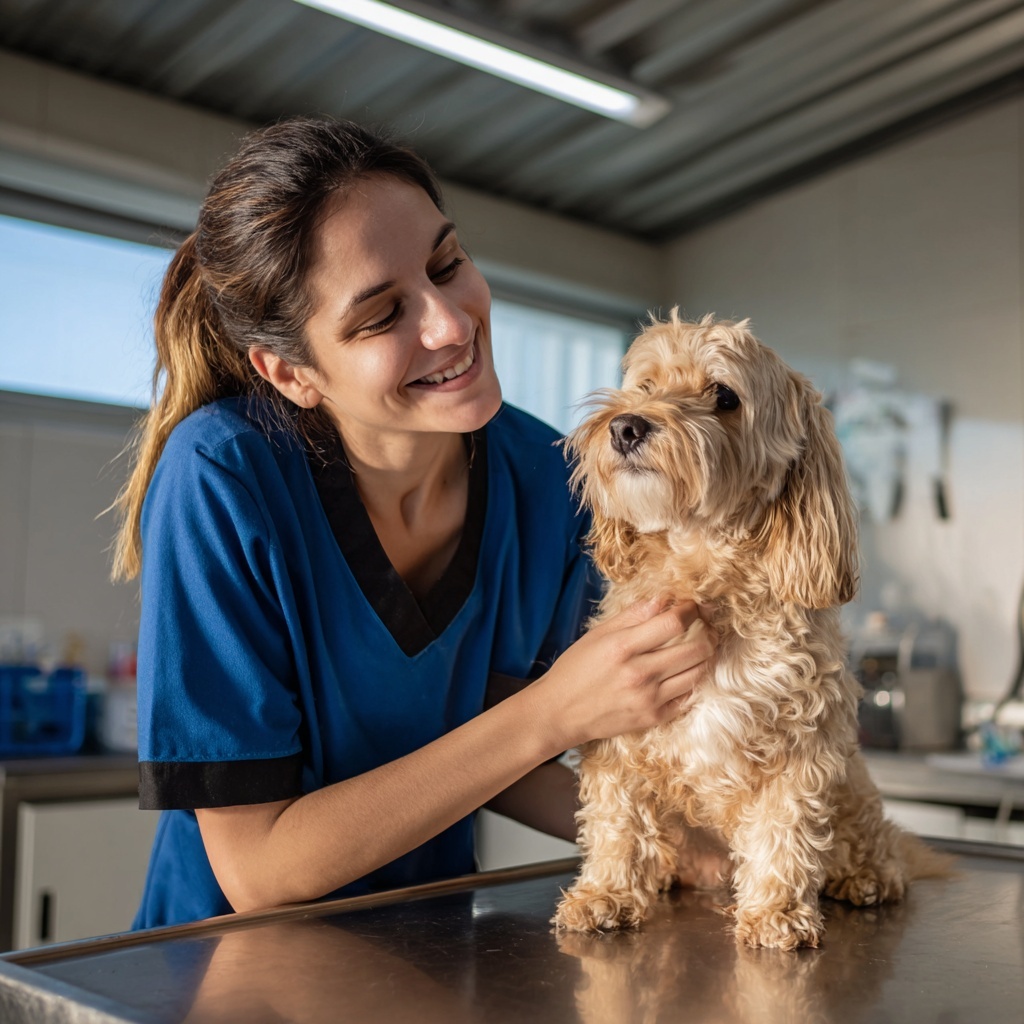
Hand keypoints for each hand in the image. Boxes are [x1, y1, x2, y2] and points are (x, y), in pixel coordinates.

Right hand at [531, 599, 714, 750]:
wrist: (560, 713)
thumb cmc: (576, 669)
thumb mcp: (598, 634)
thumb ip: (633, 615)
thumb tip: (664, 597)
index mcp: (623, 647)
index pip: (673, 622)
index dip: (691, 610)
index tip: (693, 605)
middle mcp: (640, 673)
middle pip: (695, 648)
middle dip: (708, 632)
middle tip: (705, 625)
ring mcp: (649, 699)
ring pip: (698, 672)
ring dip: (705, 656)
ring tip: (701, 646)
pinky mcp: (654, 718)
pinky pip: (689, 696)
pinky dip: (694, 680)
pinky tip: (687, 670)